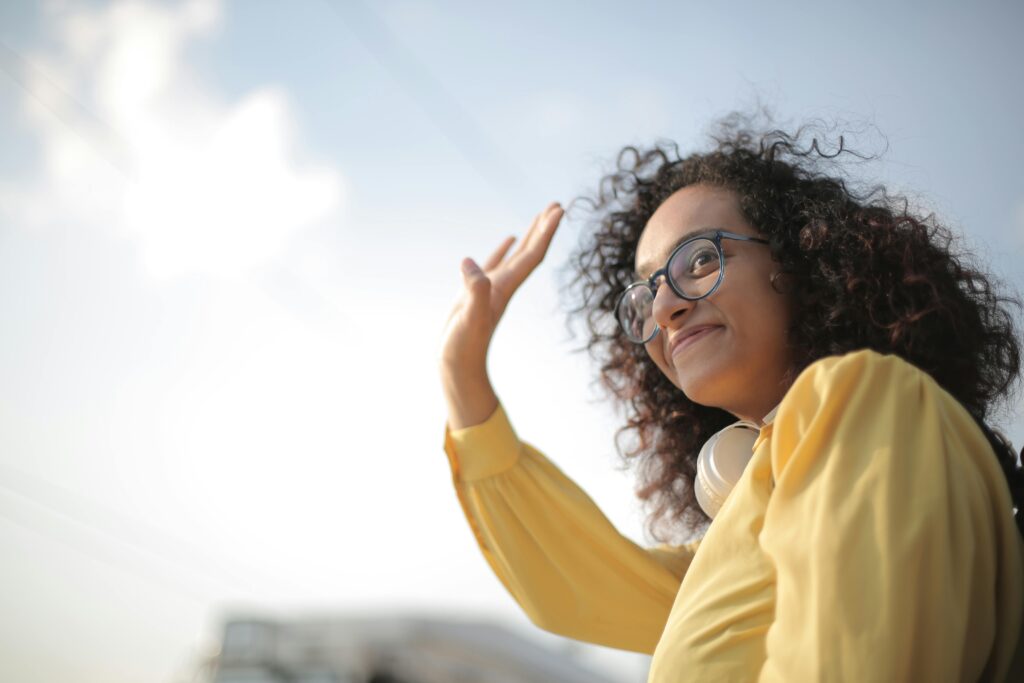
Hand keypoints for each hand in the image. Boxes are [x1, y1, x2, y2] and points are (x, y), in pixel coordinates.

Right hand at [441, 202, 564, 428]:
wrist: (456, 368)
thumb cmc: (463, 347)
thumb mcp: (468, 318)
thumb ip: (474, 290)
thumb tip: (469, 262)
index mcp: (505, 288)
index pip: (531, 256)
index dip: (545, 232)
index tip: (559, 209)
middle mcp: (503, 286)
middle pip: (530, 253)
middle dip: (543, 228)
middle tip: (557, 204)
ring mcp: (490, 289)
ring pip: (516, 256)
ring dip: (529, 235)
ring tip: (540, 215)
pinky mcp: (476, 293)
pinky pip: (494, 264)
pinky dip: (503, 250)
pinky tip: (508, 239)